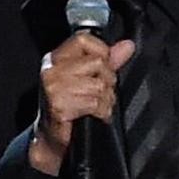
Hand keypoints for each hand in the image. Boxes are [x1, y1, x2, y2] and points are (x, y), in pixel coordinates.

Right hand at [28, 33, 135, 175]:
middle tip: (97, 93)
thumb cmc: (70, 108)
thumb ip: (109, 60)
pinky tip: (93, 115)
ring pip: (99, 84)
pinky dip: (101, 111)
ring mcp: (54, 87)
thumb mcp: (88, 78)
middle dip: (107, 80)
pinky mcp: (60, 106)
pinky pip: (95, 103)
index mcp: (56, 58)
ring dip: (105, 99)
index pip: (84, 39)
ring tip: (95, 106)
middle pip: (98, 63)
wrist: (51, 139)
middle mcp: (52, 69)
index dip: (102, 51)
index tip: (102, 68)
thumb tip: (127, 45)